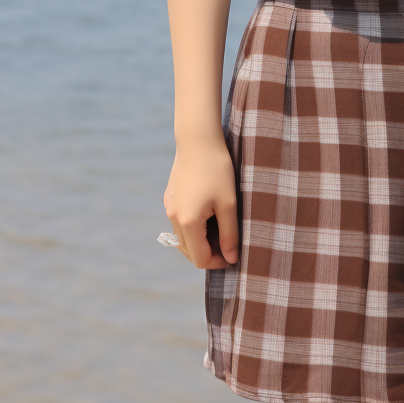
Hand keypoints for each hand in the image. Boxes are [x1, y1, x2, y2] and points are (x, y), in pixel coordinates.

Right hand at [163, 134, 238, 269]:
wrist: (198, 140)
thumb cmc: (217, 170)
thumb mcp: (229, 204)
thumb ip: (229, 234)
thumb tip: (232, 259)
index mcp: (188, 222)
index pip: (200, 259)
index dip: (219, 262)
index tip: (234, 254)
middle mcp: (173, 218)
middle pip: (190, 252)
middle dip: (210, 252)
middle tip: (230, 241)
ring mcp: (169, 208)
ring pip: (184, 238)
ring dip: (201, 240)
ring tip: (221, 226)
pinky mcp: (170, 198)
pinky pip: (180, 223)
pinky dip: (194, 227)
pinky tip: (209, 212)